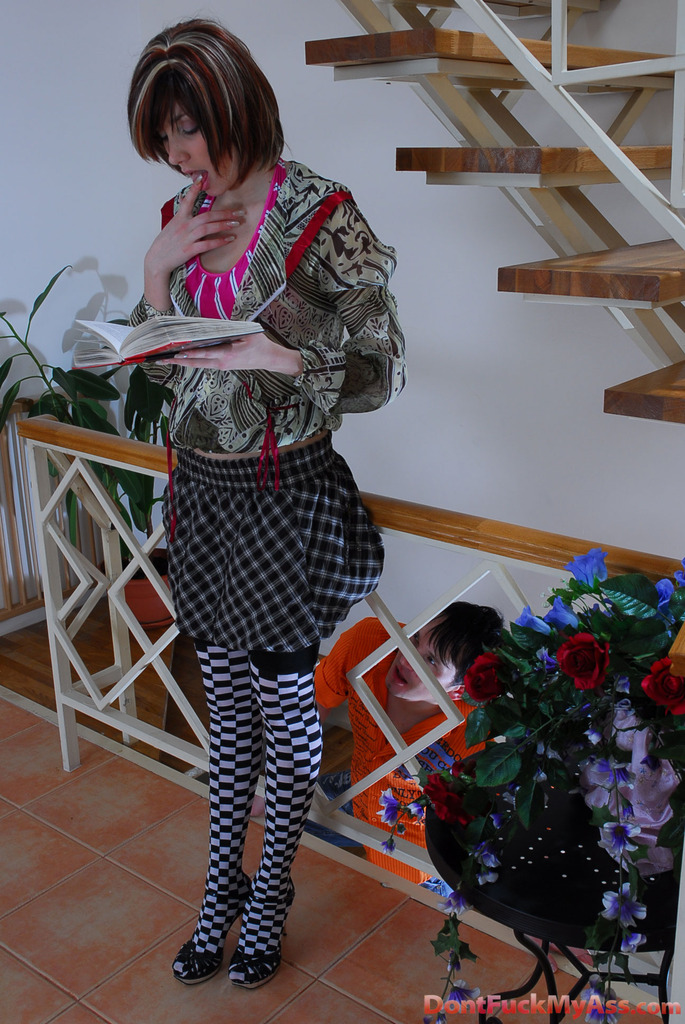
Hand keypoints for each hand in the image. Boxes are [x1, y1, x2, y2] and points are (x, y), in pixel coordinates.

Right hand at [143, 175, 243, 307]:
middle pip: (207, 216)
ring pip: (208, 228)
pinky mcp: (189, 250)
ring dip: (224, 225)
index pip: (187, 200)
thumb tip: (192, 212)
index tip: (201, 178)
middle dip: (224, 213)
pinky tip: (229, 239)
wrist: (157, 260)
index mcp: (179, 218)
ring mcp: (187, 237)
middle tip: (239, 212)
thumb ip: (183, 219)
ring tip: (236, 223)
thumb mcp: (172, 227)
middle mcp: (184, 226)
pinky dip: (219, 241)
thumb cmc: (166, 244)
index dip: (194, 189)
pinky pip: (207, 244)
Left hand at [163, 332, 303, 375]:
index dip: (189, 353)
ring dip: (183, 361)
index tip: (175, 352)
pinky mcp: (222, 365)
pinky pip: (203, 364)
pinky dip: (192, 360)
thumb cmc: (260, 344)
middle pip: (196, 363)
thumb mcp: (247, 332)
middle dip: (178, 360)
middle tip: (162, 358)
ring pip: (198, 365)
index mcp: (227, 355)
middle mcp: (221, 363)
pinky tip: (183, 357)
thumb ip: (229, 328)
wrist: (270, 359)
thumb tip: (211, 324)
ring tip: (168, 358)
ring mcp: (221, 366)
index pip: (203, 354)